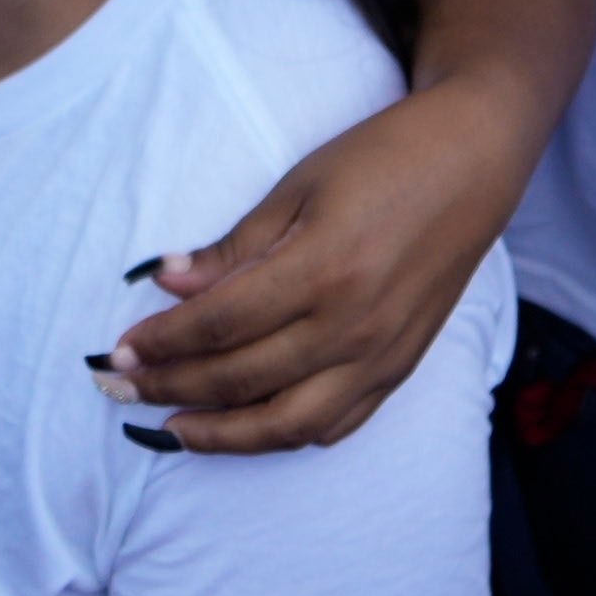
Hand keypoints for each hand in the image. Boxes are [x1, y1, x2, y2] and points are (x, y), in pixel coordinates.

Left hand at [109, 72, 547, 451]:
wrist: (475, 163)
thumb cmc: (384, 159)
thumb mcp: (300, 185)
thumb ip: (235, 247)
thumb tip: (167, 282)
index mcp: (323, 269)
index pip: (221, 325)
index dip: (163, 342)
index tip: (120, 349)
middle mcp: (353, 325)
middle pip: (243, 379)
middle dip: (172, 388)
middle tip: (121, 387)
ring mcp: (381, 355)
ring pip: (288, 424)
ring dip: (223, 435)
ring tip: (173, 430)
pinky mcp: (400, 368)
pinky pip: (336, 424)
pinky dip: (286, 436)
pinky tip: (250, 429)